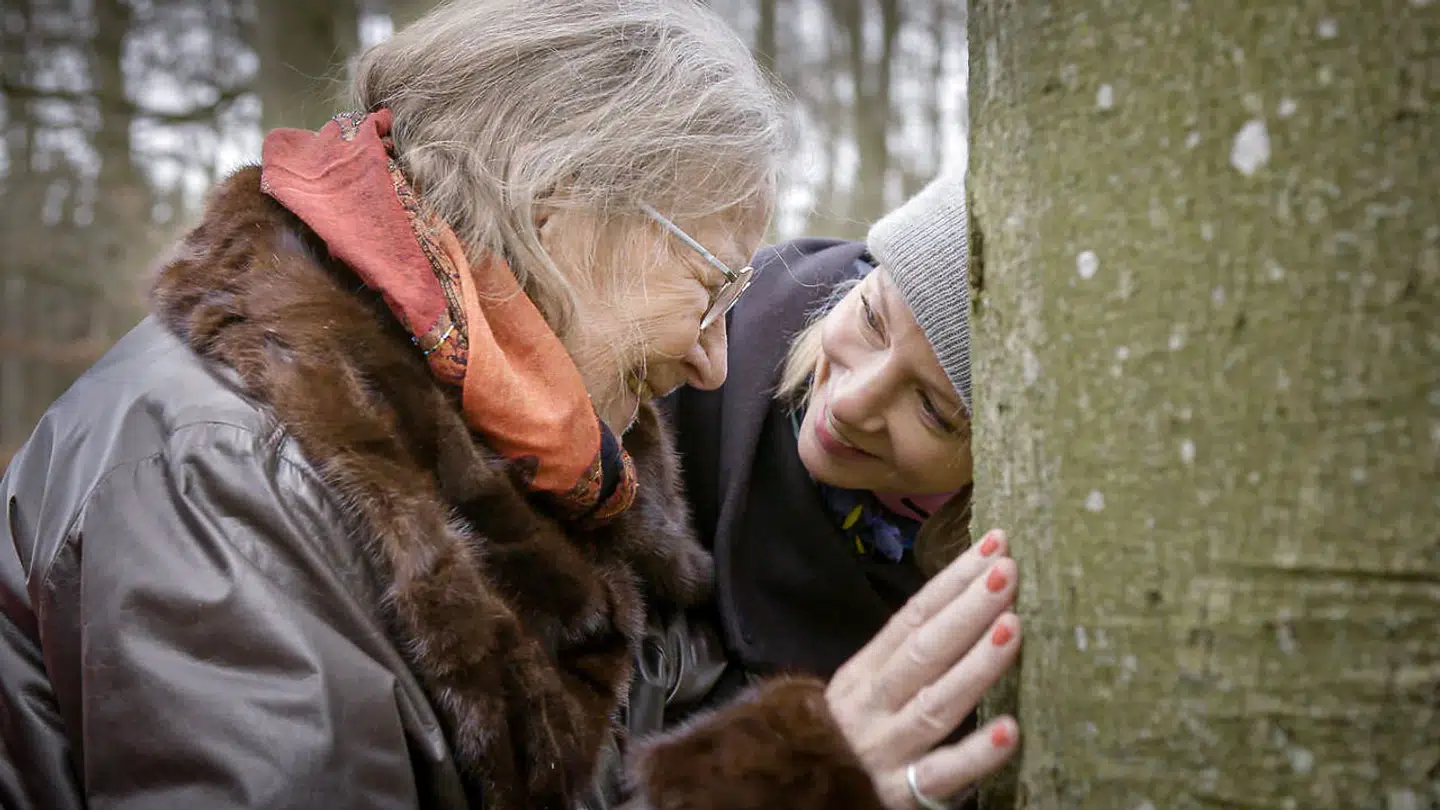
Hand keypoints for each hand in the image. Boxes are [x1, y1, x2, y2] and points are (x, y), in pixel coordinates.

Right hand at [826, 529, 1020, 808]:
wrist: (794, 797)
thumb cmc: (847, 738)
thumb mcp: (866, 690)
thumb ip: (907, 657)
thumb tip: (967, 603)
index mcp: (864, 671)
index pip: (913, 617)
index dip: (954, 581)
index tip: (995, 546)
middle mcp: (872, 704)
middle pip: (923, 651)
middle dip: (968, 609)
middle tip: (1008, 572)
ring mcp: (884, 749)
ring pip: (934, 704)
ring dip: (976, 665)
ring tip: (1013, 629)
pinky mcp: (897, 794)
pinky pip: (940, 775)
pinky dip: (975, 753)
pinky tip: (1011, 730)